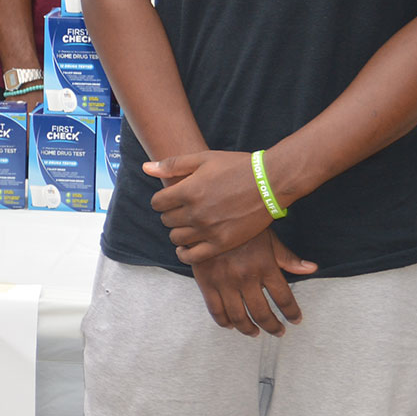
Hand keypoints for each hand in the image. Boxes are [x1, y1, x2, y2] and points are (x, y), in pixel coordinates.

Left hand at [146, 149, 274, 262]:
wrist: (270, 183)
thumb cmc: (237, 167)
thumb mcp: (203, 159)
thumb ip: (173, 165)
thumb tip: (146, 168)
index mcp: (188, 190)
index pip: (157, 203)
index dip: (162, 200)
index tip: (170, 199)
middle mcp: (195, 212)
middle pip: (166, 220)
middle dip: (171, 214)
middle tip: (182, 211)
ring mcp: (208, 230)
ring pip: (177, 238)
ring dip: (178, 232)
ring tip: (188, 225)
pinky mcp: (222, 243)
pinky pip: (192, 256)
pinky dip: (185, 254)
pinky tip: (187, 247)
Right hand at [190, 232, 317, 336]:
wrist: (209, 215)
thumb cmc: (242, 226)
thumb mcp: (268, 239)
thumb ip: (287, 258)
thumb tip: (311, 268)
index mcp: (265, 266)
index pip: (284, 299)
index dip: (292, 313)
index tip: (295, 320)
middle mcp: (246, 277)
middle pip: (263, 313)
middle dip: (273, 327)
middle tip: (278, 331)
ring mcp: (225, 282)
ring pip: (239, 317)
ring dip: (249, 329)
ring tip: (255, 333)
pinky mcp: (206, 283)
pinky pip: (216, 311)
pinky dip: (224, 322)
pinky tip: (231, 325)